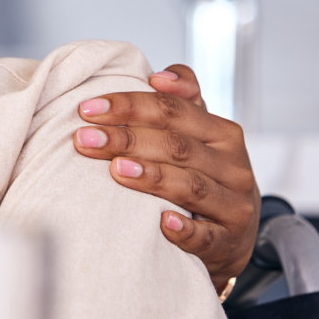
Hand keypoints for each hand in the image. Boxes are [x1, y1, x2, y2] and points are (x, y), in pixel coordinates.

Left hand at [71, 64, 259, 290]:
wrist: (233, 234)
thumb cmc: (204, 174)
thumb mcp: (199, 136)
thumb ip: (182, 102)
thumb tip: (158, 76)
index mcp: (222, 133)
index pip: (173, 110)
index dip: (130, 105)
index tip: (87, 109)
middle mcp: (233, 166)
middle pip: (177, 145)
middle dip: (126, 139)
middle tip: (84, 138)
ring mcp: (234, 205)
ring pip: (191, 186)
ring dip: (152, 177)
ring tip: (116, 170)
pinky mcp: (229, 241)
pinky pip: (207, 236)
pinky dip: (185, 230)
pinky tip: (162, 224)